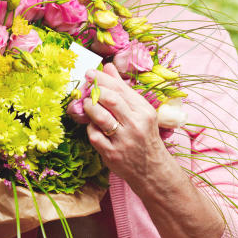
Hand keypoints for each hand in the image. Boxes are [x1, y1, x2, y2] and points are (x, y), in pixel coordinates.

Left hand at [82, 63, 173, 189]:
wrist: (152, 169)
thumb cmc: (144, 136)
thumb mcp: (140, 112)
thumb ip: (124, 90)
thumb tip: (108, 67)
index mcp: (144, 111)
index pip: (121, 89)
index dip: (102, 79)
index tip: (90, 72)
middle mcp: (136, 124)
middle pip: (111, 100)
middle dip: (95, 90)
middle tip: (86, 87)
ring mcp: (124, 140)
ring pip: (101, 117)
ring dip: (89, 107)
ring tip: (87, 104)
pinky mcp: (112, 154)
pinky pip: (94, 135)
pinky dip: (90, 128)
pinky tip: (93, 126)